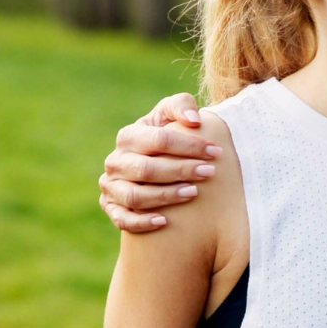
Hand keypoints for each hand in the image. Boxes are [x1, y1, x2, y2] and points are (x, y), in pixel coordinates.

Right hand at [99, 93, 216, 232]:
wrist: (151, 161)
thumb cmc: (166, 137)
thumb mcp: (170, 115)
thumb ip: (181, 105)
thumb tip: (194, 121)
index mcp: (129, 136)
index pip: (159, 140)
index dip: (189, 146)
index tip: (215, 152)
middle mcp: (115, 161)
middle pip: (147, 169)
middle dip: (181, 170)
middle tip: (209, 173)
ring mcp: (111, 186)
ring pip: (135, 196)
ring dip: (165, 196)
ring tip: (193, 193)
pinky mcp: (111, 207)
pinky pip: (122, 219)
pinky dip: (141, 222)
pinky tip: (164, 221)